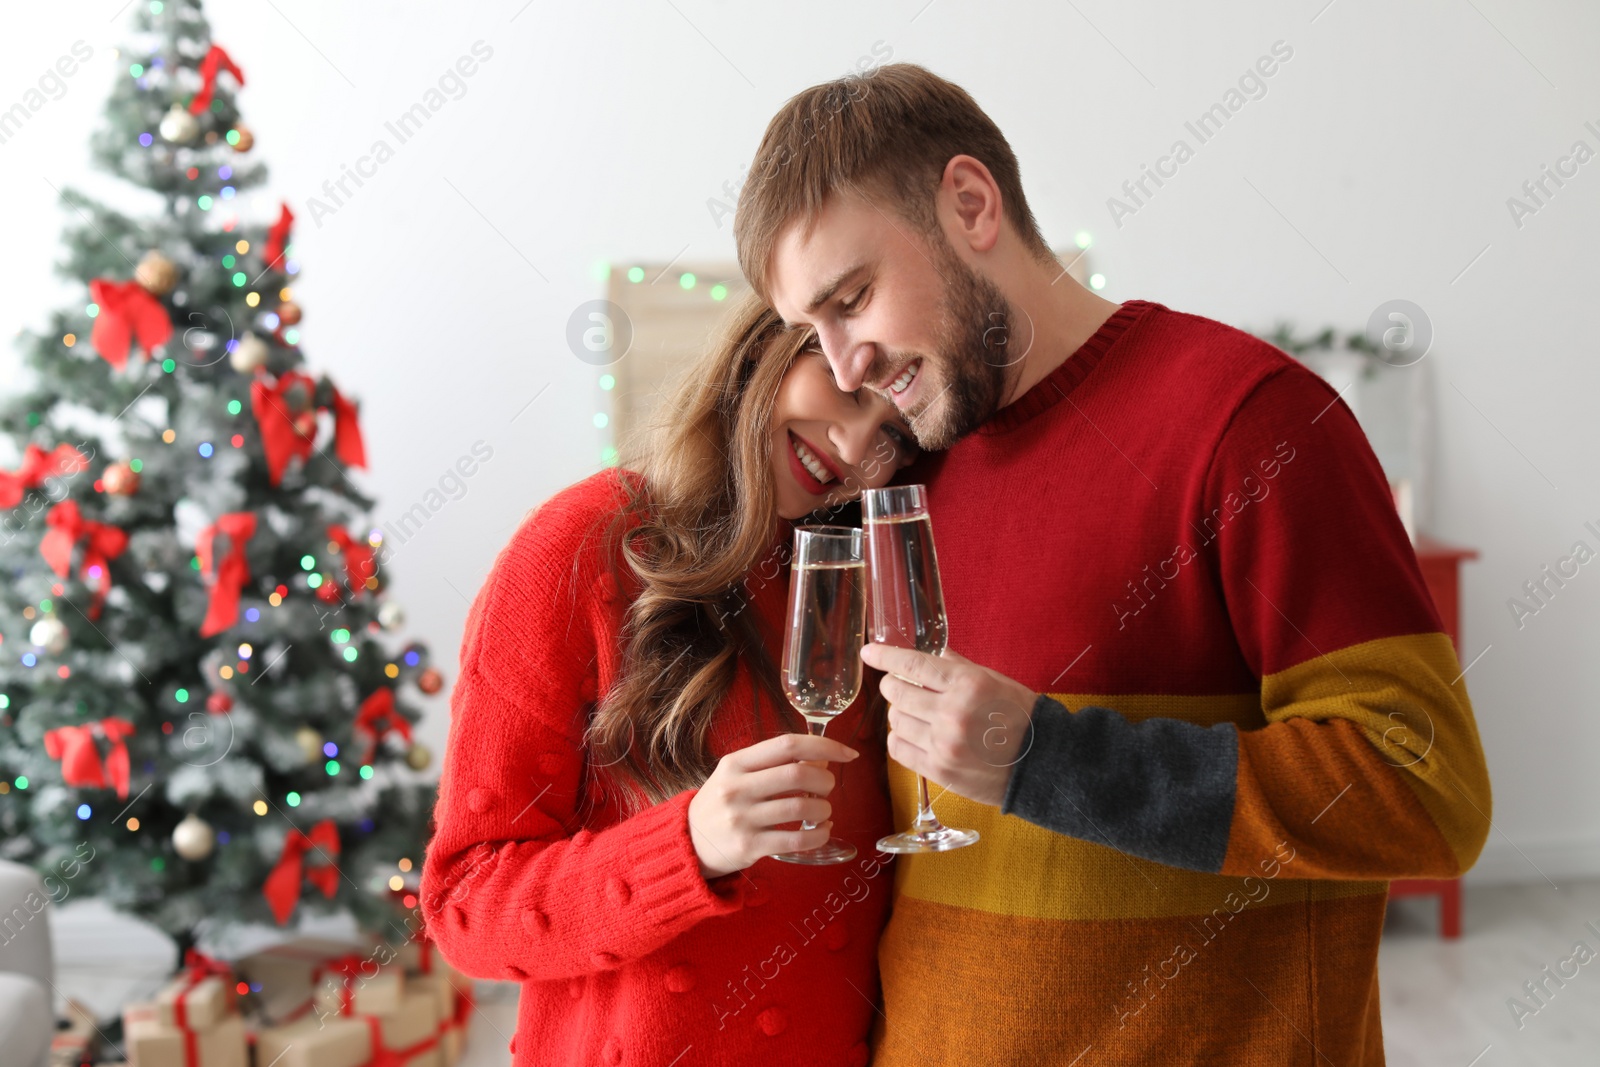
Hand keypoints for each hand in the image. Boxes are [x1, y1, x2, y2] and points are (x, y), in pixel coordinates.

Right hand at [687, 733, 859, 878]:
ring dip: (824, 808)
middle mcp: (737, 787)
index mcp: (736, 762)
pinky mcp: (749, 847)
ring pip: (801, 806)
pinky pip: (796, 839)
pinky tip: (822, 831)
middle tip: (828, 786)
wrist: (688, 842)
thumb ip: (775, 764)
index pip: (787, 745)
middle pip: (798, 773)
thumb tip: (824, 755)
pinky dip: (819, 835)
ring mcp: (742, 818)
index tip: (848, 753)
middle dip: (826, 779)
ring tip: (824, 811)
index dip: (824, 745)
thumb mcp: (739, 775)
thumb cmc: (722, 803)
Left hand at [860, 644, 1037, 807]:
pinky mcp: (939, 770)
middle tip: (900, 687)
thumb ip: (958, 666)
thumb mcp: (994, 681)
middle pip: (896, 692)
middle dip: (893, 686)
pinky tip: (912, 734)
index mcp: (967, 684)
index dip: (885, 656)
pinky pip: (899, 749)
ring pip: (895, 721)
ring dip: (898, 713)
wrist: (1041, 764)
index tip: (868, 652)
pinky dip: (900, 738)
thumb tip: (931, 654)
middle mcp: (952, 713)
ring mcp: (943, 744)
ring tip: (914, 713)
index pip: (913, 664)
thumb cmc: (1020, 717)